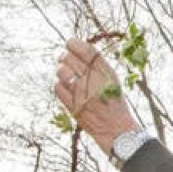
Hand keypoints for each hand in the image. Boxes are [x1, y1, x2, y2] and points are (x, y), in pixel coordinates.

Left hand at [53, 38, 137, 156]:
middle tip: (66, 61)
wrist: (115, 128)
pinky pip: (57, 87)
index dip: (74, 43)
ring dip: (62, 72)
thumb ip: (97, 64)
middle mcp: (93, 80)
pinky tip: (68, 89)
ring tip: (68, 77)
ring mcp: (81, 93)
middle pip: (69, 58)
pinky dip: (60, 86)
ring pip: (61, 71)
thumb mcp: (112, 79)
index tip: (70, 44)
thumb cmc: (113, 100)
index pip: (85, 49)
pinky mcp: (72, 104)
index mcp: (105, 72)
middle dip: (65, 57)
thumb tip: (75, 49)